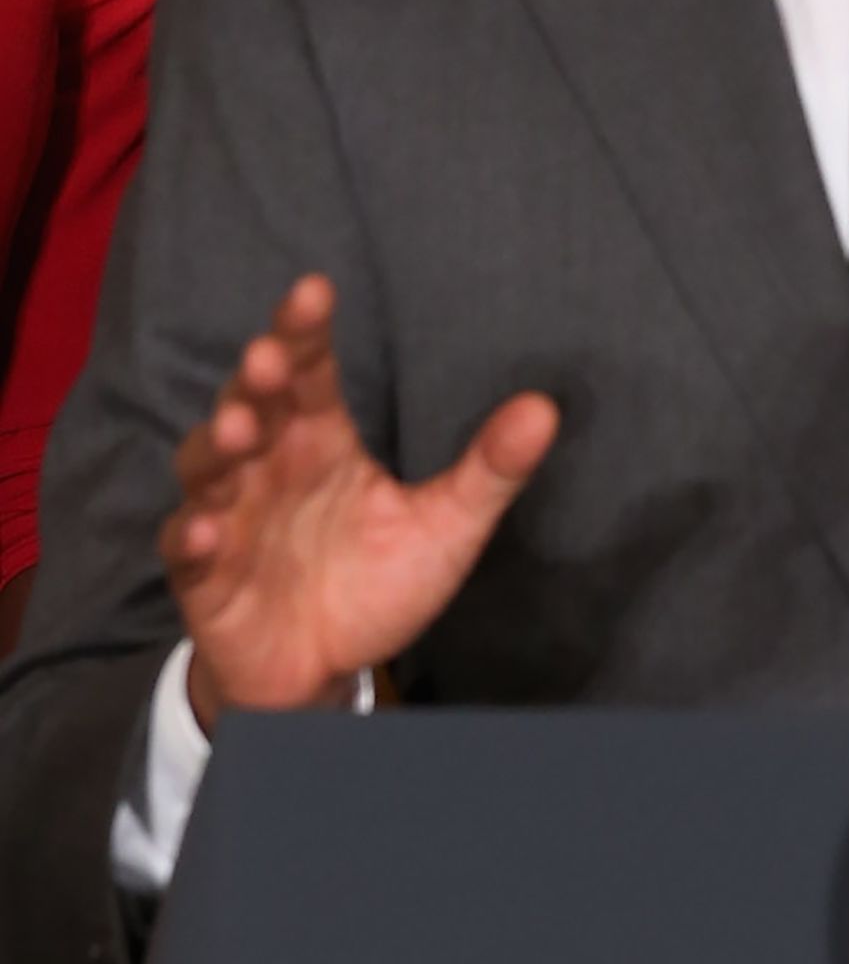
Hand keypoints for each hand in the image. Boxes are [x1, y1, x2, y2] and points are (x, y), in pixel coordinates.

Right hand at [166, 277, 557, 729]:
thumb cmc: (375, 584)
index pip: (309, 371)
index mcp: (321, 440)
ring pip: (206, 466)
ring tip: (239, 430)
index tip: (313, 290)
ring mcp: (230, 517)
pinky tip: (209, 528)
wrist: (322, 673)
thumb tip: (546, 409)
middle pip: (252, 404)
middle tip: (269, 359)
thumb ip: (489, 469)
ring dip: (216, 445)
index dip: (305, 332)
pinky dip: (193, 535)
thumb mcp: (445, 527)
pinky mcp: (205, 576)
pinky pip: (187, 549)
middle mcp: (269, 466)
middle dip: (255, 380)